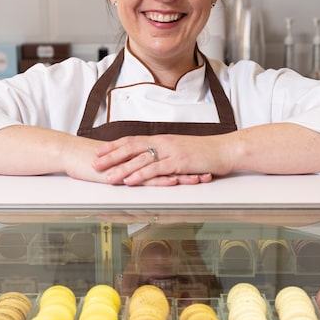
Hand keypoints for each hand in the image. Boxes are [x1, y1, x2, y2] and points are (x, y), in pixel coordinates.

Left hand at [92, 135, 228, 185]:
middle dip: (111, 156)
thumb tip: (151, 158)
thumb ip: (165, 152)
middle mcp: (163, 143)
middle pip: (131, 148)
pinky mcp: (178, 162)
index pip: (132, 140)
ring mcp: (170, 152)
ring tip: (107, 176)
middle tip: (94, 163)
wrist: (224, 150)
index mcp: (161, 139)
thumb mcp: (180, 149)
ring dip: (121, 168)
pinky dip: (140, 175)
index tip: (99, 152)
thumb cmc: (204, 152)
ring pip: (140, 159)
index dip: (115, 146)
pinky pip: (155, 169)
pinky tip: (129, 180)